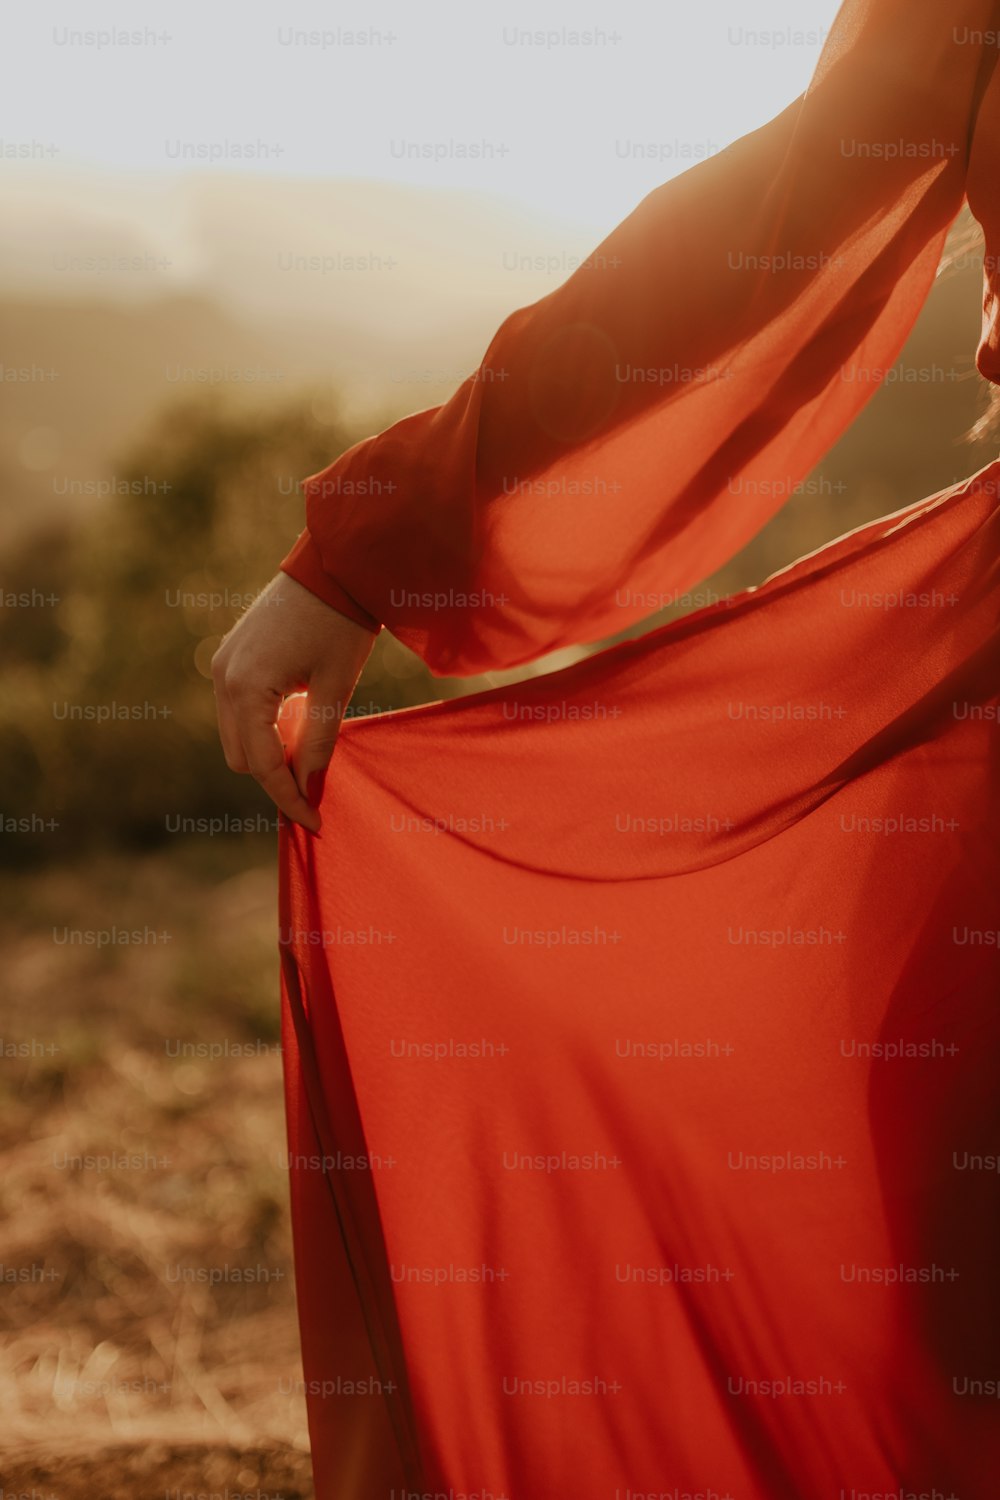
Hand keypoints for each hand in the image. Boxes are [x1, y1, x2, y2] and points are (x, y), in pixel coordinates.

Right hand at [211, 572, 376, 832]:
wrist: (333, 566)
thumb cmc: (341, 625)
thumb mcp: (335, 689)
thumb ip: (318, 742)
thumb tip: (309, 788)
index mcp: (247, 688)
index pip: (263, 766)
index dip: (290, 800)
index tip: (315, 824)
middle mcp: (223, 679)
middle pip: (241, 758)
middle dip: (275, 778)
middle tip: (315, 788)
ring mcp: (221, 665)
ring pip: (234, 737)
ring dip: (266, 753)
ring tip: (308, 757)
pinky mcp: (228, 656)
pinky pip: (236, 710)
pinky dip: (260, 727)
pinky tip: (294, 725)